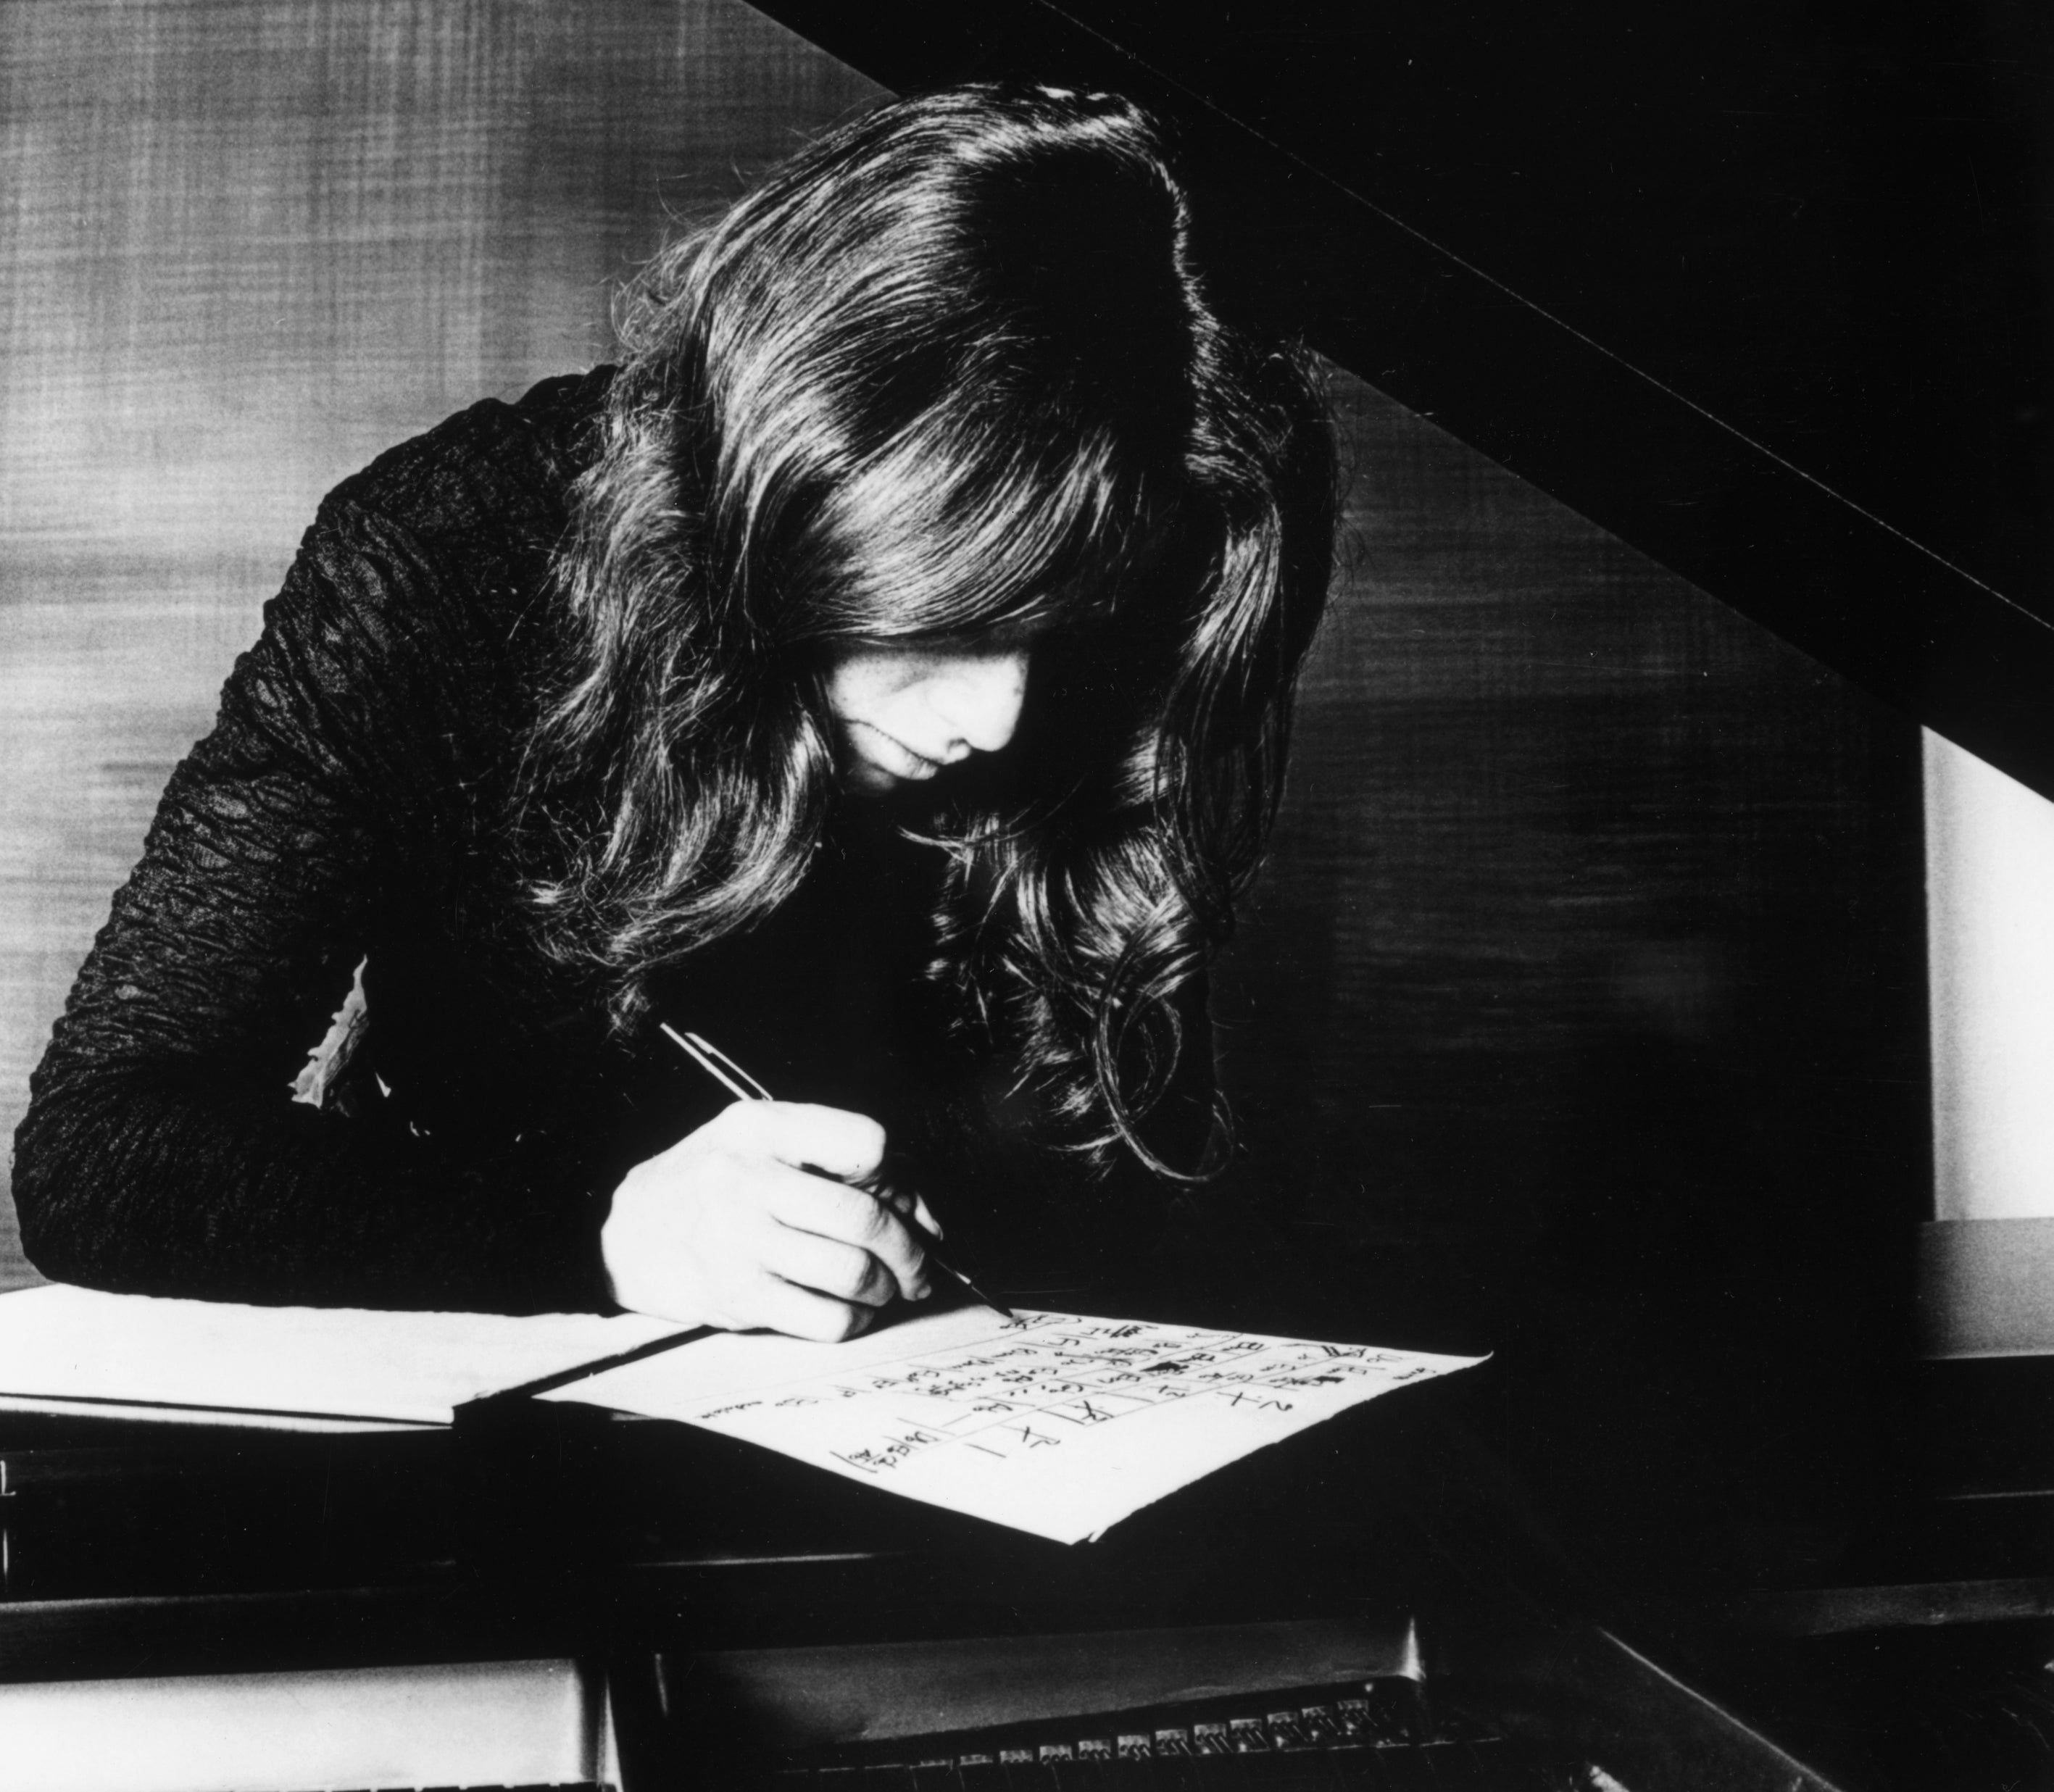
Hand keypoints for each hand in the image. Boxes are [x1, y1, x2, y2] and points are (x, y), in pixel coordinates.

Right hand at [600, 1101, 937, 1339]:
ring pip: (852, 1272)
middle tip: (919, 1265)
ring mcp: (739, 1240)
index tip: (897, 1193)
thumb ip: (842, 1165)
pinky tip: (851, 1310)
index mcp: (761, 1128)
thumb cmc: (713, 1182)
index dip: (896, 1171)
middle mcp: (746, 1179)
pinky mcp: (737, 1296)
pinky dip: (854, 1319)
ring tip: (886, 1288)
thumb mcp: (765, 1143)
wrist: (630, 1234)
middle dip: (909, 1249)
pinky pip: (824, 1318)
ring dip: (886, 1288)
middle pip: (865, 1217)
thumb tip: (927, 1221)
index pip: (864, 1141)